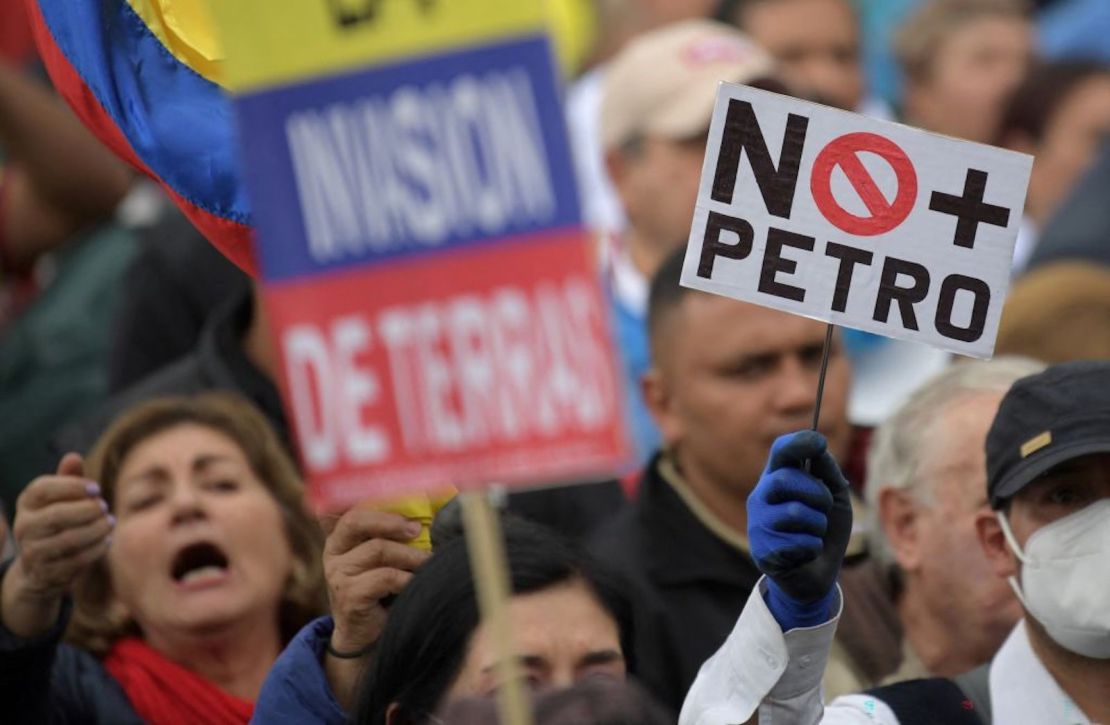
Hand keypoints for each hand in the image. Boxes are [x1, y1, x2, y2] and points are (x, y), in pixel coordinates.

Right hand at [1, 453, 113, 636]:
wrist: (41, 567)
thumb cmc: (58, 521)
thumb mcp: (61, 499)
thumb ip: (69, 478)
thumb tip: (73, 456)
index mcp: (26, 503)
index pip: (42, 488)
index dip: (71, 486)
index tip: (96, 488)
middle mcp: (24, 527)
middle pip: (56, 515)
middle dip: (87, 509)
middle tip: (105, 506)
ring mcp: (33, 551)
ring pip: (68, 539)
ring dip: (96, 529)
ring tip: (110, 523)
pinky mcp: (47, 572)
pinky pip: (76, 560)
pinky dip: (96, 549)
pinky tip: (107, 540)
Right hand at [320, 504, 428, 706]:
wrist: (366, 636)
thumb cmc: (382, 590)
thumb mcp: (384, 559)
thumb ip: (395, 536)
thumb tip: (431, 508)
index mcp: (340, 536)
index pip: (347, 507)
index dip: (368, 498)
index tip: (399, 498)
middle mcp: (333, 551)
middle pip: (356, 520)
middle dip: (390, 520)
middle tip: (417, 529)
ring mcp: (337, 574)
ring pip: (377, 550)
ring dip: (410, 555)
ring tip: (429, 562)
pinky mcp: (348, 596)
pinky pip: (384, 577)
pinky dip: (406, 578)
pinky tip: (415, 583)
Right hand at [748, 431, 851, 629]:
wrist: (814, 575)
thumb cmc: (823, 530)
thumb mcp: (835, 499)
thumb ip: (829, 474)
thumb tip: (820, 448)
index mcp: (778, 479)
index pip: (780, 452)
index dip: (797, 443)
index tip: (818, 441)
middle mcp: (762, 497)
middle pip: (785, 478)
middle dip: (816, 492)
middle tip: (826, 505)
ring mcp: (758, 523)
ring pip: (795, 513)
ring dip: (818, 525)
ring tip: (815, 534)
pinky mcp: (762, 550)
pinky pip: (799, 542)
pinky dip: (814, 548)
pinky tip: (805, 554)